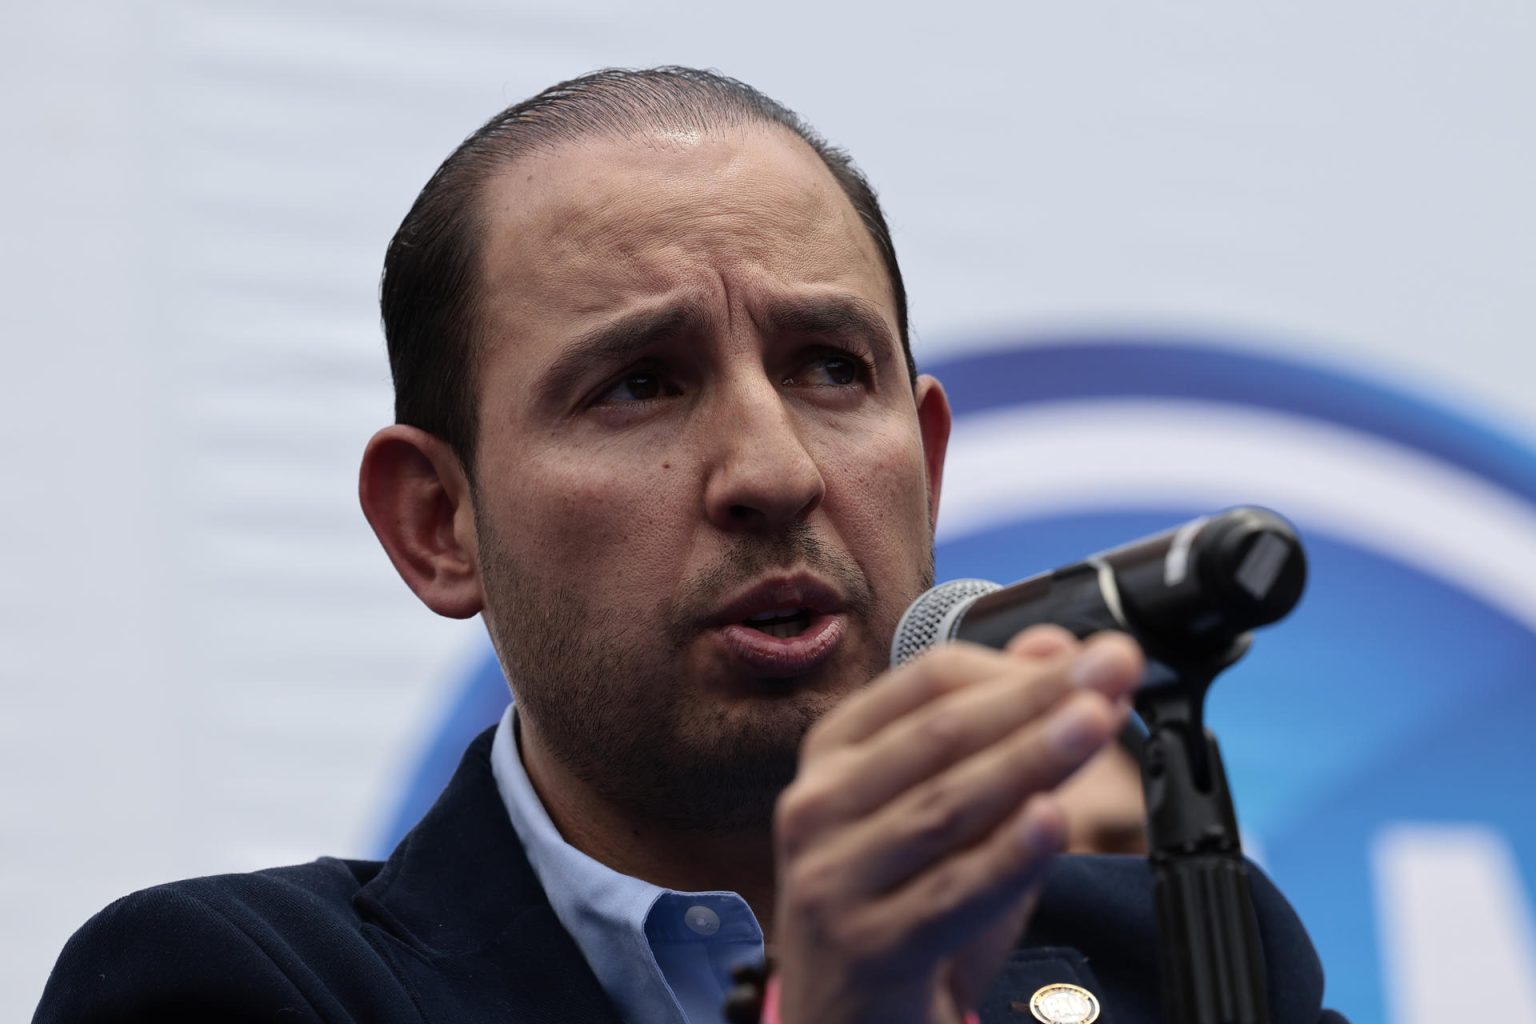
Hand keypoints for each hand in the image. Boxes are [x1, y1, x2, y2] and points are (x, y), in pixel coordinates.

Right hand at [770, 627, 1143, 1023]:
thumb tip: (1055, 648)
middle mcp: (819, 806)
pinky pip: (949, 891)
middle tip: (1112, 669)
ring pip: (947, 805)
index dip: (1017, 665)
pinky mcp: (866, 946)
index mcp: (835, 754)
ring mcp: (833, 877)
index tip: (1094, 656)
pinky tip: (1052, 819)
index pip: (927, 681)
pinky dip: (1006, 854)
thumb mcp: (950, 810)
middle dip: (1037, 697)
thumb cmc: (900, 904)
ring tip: (1095, 723)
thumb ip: (1001, 731)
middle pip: (941, 734)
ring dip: (1030, 759)